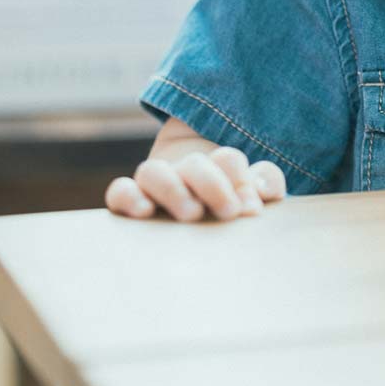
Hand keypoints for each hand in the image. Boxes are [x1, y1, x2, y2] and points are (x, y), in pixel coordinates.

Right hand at [105, 146, 287, 220]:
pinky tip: (144, 211)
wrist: (198, 225)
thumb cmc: (233, 208)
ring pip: (153, 172)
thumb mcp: (255, 195)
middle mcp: (184, 172)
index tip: (251, 211)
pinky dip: (127, 197)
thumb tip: (260, 190)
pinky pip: (119, 193)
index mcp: (217, 167)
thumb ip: (266, 184)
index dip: (242, 181)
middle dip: (213, 185)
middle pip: (195, 164)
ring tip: (191, 214)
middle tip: (228, 212)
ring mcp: (156, 186)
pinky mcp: (132, 204)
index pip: (228, 160)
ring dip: (173, 190)